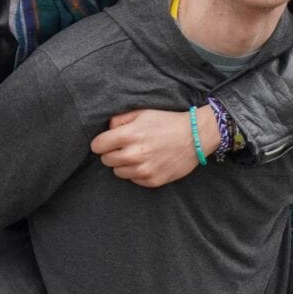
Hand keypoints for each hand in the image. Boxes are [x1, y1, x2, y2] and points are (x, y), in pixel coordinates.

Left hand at [90, 106, 219, 187]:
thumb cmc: (167, 122)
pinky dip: (137, 172)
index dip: (101, 142)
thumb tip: (107, 130)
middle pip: (106, 160)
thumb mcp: (142, 112)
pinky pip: (134, 179)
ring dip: (123, 164)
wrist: (195, 137)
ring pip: (118, 172)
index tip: (108, 141)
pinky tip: (148, 162)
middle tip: (125, 146)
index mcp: (128, 135)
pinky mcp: (153, 181)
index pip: (97, 146)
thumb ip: (120, 119)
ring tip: (138, 154)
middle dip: (112, 153)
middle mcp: (134, 155)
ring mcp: (144, 170)